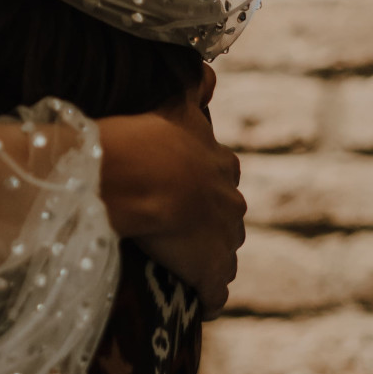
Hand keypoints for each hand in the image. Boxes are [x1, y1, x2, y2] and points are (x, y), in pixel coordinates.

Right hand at [98, 69, 244, 316]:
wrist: (141, 176)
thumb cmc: (151, 138)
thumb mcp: (175, 103)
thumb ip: (193, 85)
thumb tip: (208, 70)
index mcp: (222, 166)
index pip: (223, 177)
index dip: (203, 185)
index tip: (183, 191)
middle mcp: (231, 203)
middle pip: (228, 218)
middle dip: (210, 225)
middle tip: (178, 231)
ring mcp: (223, 241)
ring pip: (225, 255)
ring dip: (209, 262)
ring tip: (184, 269)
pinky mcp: (210, 273)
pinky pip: (215, 292)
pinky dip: (208, 297)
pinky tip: (197, 303)